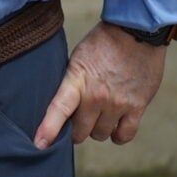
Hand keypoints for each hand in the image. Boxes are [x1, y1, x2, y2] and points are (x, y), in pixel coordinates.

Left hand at [32, 22, 165, 148]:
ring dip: (98, 129)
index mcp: (77, 80)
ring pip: (101, 135)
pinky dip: (118, 135)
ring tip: (99, 115)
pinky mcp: (137, 106)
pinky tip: (115, 127)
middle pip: (81, 131)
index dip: (48, 129)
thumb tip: (63, 107)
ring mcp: (117, 103)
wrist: (136, 32)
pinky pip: (125, 135)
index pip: (59, 109)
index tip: (39, 144)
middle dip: (77, 129)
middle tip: (79, 118)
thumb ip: (71, 84)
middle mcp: (97, 96)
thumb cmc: (103, 43)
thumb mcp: (78, 59)